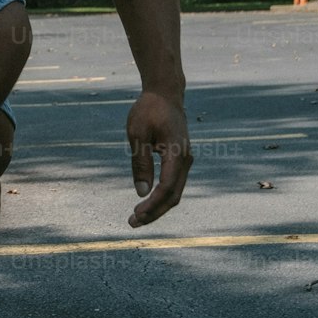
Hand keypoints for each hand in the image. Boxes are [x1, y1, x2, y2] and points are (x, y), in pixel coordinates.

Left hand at [126, 91, 192, 227]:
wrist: (165, 95)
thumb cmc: (149, 110)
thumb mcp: (137, 134)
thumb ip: (140, 163)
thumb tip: (141, 192)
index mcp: (177, 153)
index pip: (166, 187)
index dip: (152, 205)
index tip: (135, 214)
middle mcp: (186, 160)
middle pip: (173, 195)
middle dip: (154, 212)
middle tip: (132, 223)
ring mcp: (186, 161)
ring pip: (175, 192)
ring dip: (158, 207)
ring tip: (137, 218)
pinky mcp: (181, 160)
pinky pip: (174, 184)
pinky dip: (161, 196)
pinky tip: (147, 203)